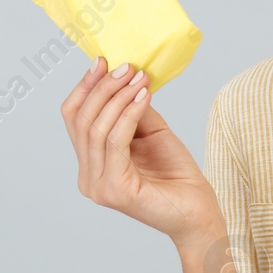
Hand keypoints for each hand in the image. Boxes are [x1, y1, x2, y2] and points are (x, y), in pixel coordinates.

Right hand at [59, 57, 222, 242]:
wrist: (198, 212)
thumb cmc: (176, 175)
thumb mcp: (151, 132)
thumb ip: (133, 109)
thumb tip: (125, 76)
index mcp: (90, 165)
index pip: (74, 118)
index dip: (85, 87)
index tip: (102, 60)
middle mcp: (88, 178)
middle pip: (82, 121)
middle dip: (103, 88)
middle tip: (126, 67)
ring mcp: (99, 186)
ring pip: (97, 129)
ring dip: (118, 97)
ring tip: (140, 79)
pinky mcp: (116, 189)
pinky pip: (116, 141)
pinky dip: (129, 114)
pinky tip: (144, 97)